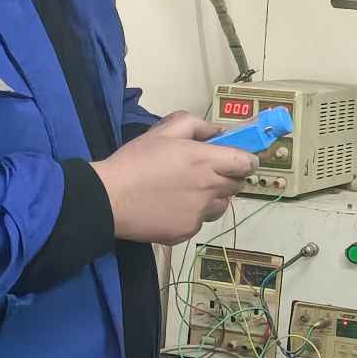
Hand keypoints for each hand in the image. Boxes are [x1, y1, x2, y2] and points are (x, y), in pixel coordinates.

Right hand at [93, 111, 256, 243]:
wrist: (109, 198)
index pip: (246, 163)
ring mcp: (200, 214)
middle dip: (229, 177)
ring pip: (221, 206)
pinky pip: (200, 221)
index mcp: (206, 161)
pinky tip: (172, 207)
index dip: (247, 160)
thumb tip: (217, 132)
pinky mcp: (187, 232)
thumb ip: (196, 125)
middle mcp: (209, 189)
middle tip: (207, 172)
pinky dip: (193, 214)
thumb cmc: (136, 161)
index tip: (240, 160)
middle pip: (237, 185)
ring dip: (214, 197)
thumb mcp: (163, 131)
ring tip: (189, 191)